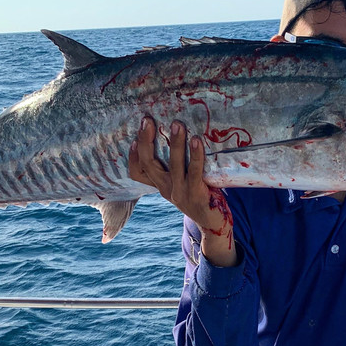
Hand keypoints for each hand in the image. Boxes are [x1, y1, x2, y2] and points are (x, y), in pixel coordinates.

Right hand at [129, 116, 238, 266]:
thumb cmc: (199, 197)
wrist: (213, 225)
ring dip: (175, 143)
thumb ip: (177, 168)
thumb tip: (178, 135)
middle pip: (149, 164)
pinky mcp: (197, 195)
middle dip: (146, 140)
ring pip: (173, 165)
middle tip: (147, 120)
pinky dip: (196, 155)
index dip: (132, 157)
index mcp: (161, 186)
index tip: (133, 140)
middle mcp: (167, 189)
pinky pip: (195, 172)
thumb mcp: (182, 184)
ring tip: (177, 124)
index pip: (138, 173)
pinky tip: (197, 140)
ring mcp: (181, 193)